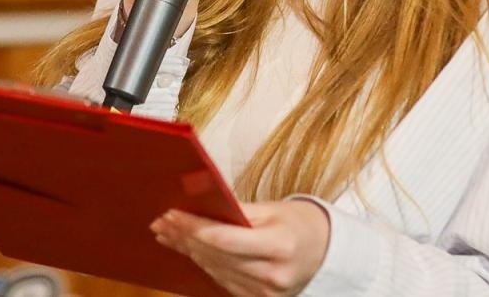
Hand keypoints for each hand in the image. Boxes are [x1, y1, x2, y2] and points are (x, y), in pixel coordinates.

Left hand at [151, 200, 329, 296]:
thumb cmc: (300, 224)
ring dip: (189, 252)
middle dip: (185, 237)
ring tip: (169, 234)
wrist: (326, 253)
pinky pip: (224, 282)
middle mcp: (273, 274)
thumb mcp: (275, 209)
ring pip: (215, 271)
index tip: (172, 214)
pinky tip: (190, 252)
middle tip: (162, 221)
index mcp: (279, 245)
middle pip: (216, 256)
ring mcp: (266, 293)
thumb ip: (239, 210)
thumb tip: (201, 202)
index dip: (193, 227)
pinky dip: (205, 265)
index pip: (224, 238)